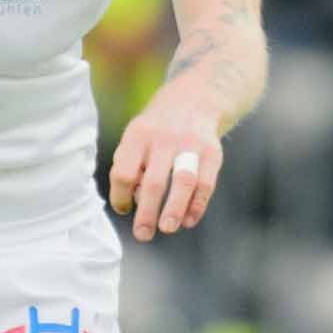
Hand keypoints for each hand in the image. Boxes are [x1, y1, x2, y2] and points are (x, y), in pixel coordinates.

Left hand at [110, 93, 224, 242]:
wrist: (197, 98)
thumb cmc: (158, 128)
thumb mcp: (136, 135)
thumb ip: (129, 165)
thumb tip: (131, 201)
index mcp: (138, 134)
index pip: (124, 171)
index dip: (120, 195)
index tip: (123, 210)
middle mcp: (164, 137)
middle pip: (153, 180)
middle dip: (147, 212)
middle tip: (142, 234)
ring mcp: (191, 143)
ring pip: (183, 181)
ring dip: (174, 209)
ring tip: (167, 229)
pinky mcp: (213, 151)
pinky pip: (206, 183)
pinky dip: (197, 205)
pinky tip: (188, 220)